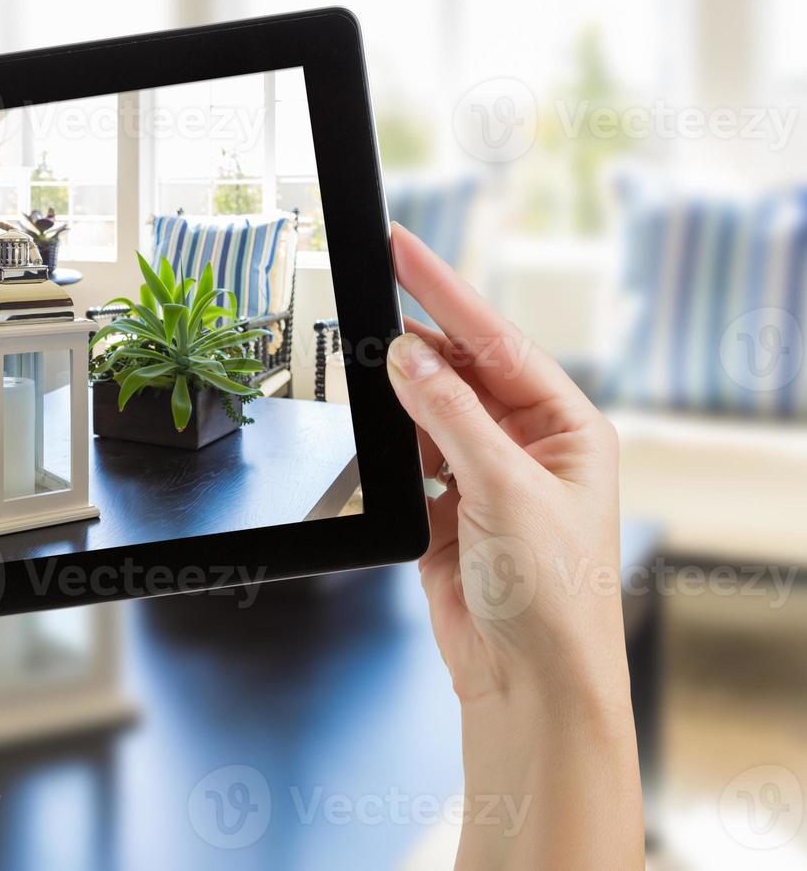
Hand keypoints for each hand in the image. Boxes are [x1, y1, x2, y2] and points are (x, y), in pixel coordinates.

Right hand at [386, 223, 641, 868]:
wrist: (526, 681)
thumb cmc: (552, 596)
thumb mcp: (506, 490)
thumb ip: (451, 417)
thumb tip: (408, 356)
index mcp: (568, 428)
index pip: (498, 341)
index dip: (447, 291)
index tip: (404, 249)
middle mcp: (529, 445)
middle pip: (461, 368)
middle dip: (416, 337)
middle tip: (366, 292)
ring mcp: (484, 476)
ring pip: (429, 409)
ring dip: (398, 393)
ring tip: (360, 360)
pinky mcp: (445, 509)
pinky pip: (408, 455)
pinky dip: (387, 442)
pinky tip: (374, 427)